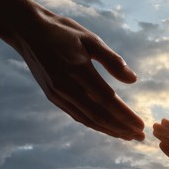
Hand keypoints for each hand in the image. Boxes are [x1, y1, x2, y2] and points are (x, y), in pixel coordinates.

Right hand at [0, 0, 144, 140]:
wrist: (28, 31)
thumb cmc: (64, 32)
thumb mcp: (91, 39)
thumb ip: (112, 60)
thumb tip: (133, 80)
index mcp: (78, 70)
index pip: (107, 100)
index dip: (125, 115)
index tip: (141, 125)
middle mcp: (66, 87)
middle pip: (98, 115)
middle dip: (121, 128)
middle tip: (139, 137)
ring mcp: (57, 94)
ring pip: (87, 119)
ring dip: (109, 130)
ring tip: (127, 136)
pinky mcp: (53, 97)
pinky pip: (77, 115)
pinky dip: (94, 124)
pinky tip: (106, 128)